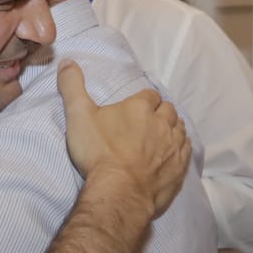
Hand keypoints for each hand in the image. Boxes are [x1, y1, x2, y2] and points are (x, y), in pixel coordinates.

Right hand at [58, 59, 190, 218]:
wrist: (120, 192)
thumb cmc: (99, 153)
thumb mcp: (79, 116)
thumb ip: (72, 87)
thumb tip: (67, 60)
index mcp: (140, 108)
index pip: (149, 95)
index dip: (144, 100)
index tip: (137, 107)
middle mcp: (162, 123)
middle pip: (168, 111)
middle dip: (161, 113)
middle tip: (149, 121)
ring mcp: (173, 146)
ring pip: (180, 130)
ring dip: (173, 129)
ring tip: (163, 135)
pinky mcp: (179, 168)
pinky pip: (186, 152)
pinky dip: (181, 149)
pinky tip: (175, 153)